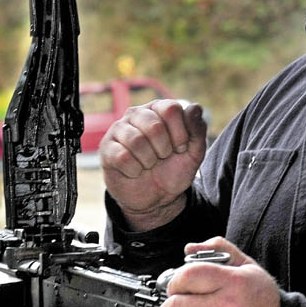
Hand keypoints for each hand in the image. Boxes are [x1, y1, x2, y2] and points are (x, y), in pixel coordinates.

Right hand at [100, 100, 207, 230]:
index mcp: (159, 109)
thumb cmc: (173, 170)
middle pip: (154, 126)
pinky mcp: (107, 148)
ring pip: (136, 141)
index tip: (180, 147)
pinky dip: (134, 170)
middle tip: (163, 157)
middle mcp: (137, 114)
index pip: (171, 109)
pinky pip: (122, 157)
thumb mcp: (194, 153)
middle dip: (164, 149)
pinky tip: (135, 171)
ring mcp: (119, 129)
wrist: (156, 198)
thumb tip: (194, 107)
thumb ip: (198, 129)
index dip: (181, 133)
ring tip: (149, 164)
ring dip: (149, 161)